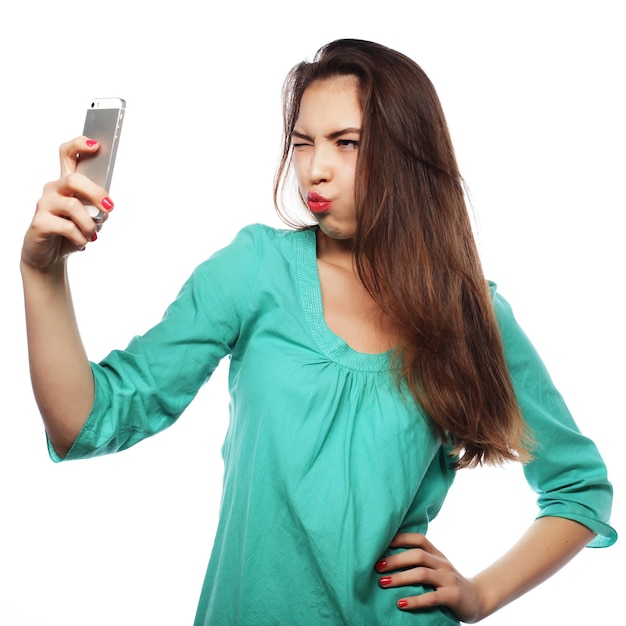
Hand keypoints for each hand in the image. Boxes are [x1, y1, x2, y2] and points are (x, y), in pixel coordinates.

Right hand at [21, 137, 113, 270]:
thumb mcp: (91, 219)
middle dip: (96, 193)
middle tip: (109, 207)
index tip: (96, 145)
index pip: (68, 154)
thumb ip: (98, 209)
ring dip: (89, 224)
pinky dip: (80, 237)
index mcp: (67, 183)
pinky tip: (81, 242)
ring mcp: (44, 204)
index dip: (79, 145)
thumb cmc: (71, 232)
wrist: (49, 255)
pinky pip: (67, 227)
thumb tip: (105, 206)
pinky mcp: (40, 222)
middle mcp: (54, 189)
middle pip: (74, 179)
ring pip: (73, 206)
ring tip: (91, 235)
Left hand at [375, 533, 483, 622]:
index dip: (400, 538)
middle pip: (417, 555)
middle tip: (377, 567)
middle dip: (395, 560)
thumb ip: (420, 560)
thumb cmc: (448, 582)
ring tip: (383, 583)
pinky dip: (415, 600)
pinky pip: (432, 597)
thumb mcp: (436, 567)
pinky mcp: (452, 596)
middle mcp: (442, 563)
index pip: (418, 539)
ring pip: (422, 573)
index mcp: (436, 554)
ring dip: (400, 578)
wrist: (477, 598)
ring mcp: (448, 579)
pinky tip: (400, 604)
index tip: (381, 543)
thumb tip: (389, 556)